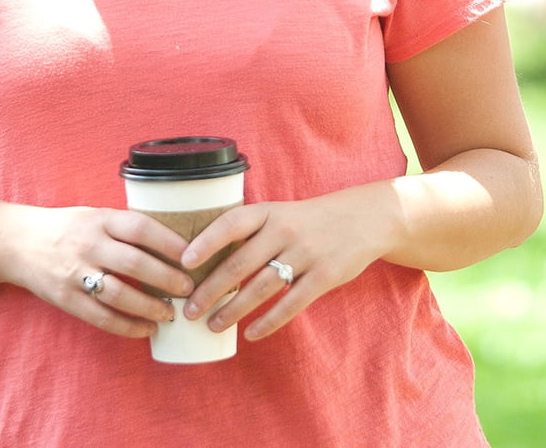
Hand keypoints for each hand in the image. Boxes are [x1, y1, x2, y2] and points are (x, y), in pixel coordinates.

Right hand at [0, 205, 194, 338]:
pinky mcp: (66, 299)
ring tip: (170, 313)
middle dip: (167, 278)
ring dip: (149, 307)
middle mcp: (88, 245)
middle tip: (188, 289)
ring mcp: (75, 274)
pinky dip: (127, 327)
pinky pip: (102, 318)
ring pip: (120, 295)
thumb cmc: (67, 227)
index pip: (141, 228)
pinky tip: (146, 329)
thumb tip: (171, 242)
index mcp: (99, 219)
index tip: (192, 255)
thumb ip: (124, 227)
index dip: (169, 242)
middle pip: (135, 263)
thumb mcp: (95, 215)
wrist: (18, 243)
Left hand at [179, 187, 390, 340]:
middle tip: (189, 310)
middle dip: (211, 289)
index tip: (183, 261)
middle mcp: (285, 230)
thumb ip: (250, 232)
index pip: (231, 224)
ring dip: (234, 310)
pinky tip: (251, 333)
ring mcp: (306, 254)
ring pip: (262, 287)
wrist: (362, 219)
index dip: (206, 242)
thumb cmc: (307, 220)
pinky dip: (269, 322)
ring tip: (213, 325)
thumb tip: (206, 259)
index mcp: (269, 211)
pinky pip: (291, 304)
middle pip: (240, 263)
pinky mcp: (325, 277)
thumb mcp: (278, 213)